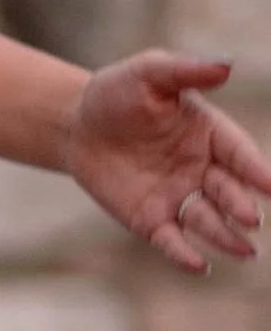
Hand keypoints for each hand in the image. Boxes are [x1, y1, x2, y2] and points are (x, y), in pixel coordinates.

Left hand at [64, 53, 270, 270]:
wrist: (76, 123)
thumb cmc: (118, 92)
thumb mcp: (150, 72)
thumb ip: (186, 70)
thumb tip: (227, 64)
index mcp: (211, 133)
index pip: (239, 153)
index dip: (256, 169)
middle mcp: (202, 169)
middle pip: (228, 191)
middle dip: (241, 205)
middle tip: (252, 218)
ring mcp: (179, 196)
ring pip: (207, 219)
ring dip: (226, 236)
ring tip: (245, 250)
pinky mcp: (152, 220)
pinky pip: (172, 240)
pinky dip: (184, 254)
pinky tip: (197, 266)